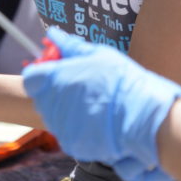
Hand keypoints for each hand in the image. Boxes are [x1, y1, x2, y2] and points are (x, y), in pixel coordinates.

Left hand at [21, 28, 180, 180]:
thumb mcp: (100, 56)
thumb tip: (53, 34)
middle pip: (42, 98)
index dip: (44, 74)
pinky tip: (99, 123)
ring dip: (68, 111)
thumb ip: (72, 47)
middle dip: (56, 93)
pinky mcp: (73, 146)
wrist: (148, 121)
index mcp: (56, 80)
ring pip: (55, 118)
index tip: (58, 73)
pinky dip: (80, 130)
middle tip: (83, 89)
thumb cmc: (126, 84)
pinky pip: (69, 134)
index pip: (32, 77)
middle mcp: (53, 106)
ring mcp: (62, 128)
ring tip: (96, 106)